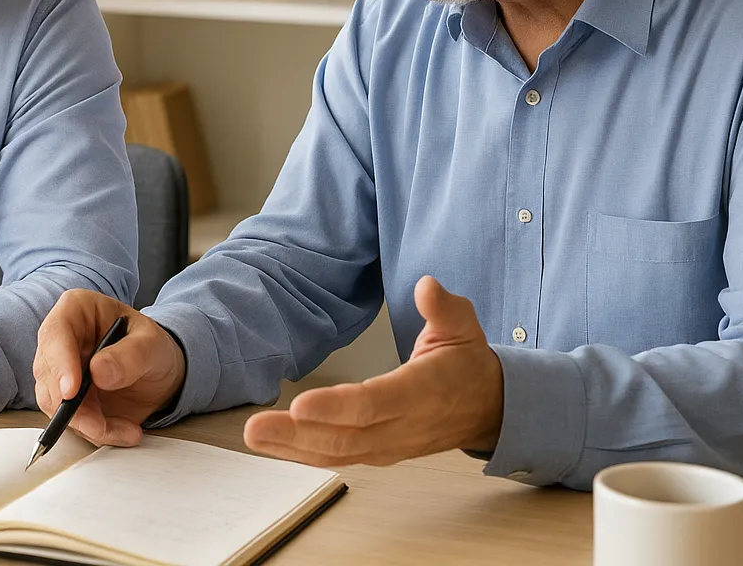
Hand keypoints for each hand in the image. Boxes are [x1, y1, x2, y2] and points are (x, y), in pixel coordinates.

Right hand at [33, 290, 185, 446]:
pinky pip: (68, 419)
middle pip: (48, 371)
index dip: (60, 361)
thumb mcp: (152, 345)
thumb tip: (99, 371)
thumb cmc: (152, 347)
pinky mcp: (65, 397)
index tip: (71, 390)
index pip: (57, 331)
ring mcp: (60, 369)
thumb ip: (130, 355)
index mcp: (77, 309)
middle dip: (71, 404)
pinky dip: (94, 430)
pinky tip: (123, 430)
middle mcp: (62, 338)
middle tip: (98, 424)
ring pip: (53, 400)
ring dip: (85, 422)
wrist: (158, 373)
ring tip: (124, 428)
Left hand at [243, 276, 503, 466]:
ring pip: (338, 452)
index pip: (376, 404)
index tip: (300, 404)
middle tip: (255, 427)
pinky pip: (338, 457)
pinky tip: (273, 446)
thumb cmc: (467, 364)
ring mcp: (390, 445)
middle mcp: (403, 426)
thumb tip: (427, 286)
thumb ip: (444, 308)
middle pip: (346, 436)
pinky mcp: (378, 452)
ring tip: (254, 436)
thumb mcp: (464, 327)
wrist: (489, 408)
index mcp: (423, 393)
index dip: (337, 407)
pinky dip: (303, 455)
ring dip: (292, 448)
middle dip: (297, 435)